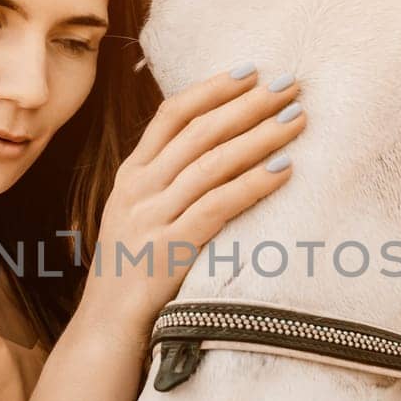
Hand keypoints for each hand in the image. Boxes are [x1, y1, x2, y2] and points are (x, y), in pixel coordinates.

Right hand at [75, 62, 306, 346]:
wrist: (104, 329)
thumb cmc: (133, 273)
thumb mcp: (138, 217)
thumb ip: (166, 183)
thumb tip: (216, 150)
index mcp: (131, 175)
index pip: (171, 114)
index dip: (212, 88)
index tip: (250, 71)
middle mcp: (139, 189)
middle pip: (200, 131)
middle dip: (249, 103)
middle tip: (291, 85)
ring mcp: (152, 217)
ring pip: (213, 163)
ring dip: (260, 137)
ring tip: (297, 120)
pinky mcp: (170, 248)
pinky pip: (219, 206)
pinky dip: (253, 184)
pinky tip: (284, 170)